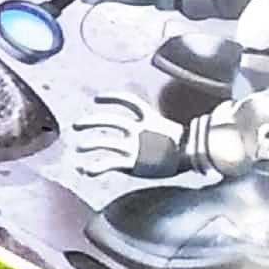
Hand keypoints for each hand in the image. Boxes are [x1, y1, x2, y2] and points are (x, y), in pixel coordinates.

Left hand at [68, 95, 190, 182]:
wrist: (192, 155)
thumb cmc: (182, 146)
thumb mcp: (166, 130)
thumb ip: (152, 128)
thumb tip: (146, 129)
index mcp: (147, 118)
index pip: (127, 101)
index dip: (111, 98)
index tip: (97, 98)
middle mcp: (137, 129)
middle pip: (110, 120)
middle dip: (91, 121)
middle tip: (76, 125)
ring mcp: (134, 145)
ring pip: (106, 141)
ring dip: (90, 144)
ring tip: (79, 148)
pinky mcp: (132, 162)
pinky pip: (110, 164)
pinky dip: (96, 167)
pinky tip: (85, 171)